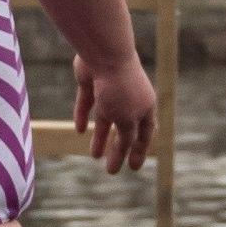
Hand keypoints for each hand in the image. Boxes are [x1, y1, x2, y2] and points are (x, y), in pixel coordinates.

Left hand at [73, 53, 156, 175]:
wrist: (105, 55)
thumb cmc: (121, 89)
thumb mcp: (127, 120)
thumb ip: (126, 138)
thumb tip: (124, 150)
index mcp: (145, 107)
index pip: (145, 134)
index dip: (139, 152)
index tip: (134, 168)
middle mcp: (129, 99)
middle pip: (124, 130)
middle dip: (119, 150)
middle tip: (112, 170)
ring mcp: (110, 89)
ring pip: (106, 118)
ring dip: (101, 138)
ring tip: (94, 156)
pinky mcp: (91, 82)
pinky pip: (87, 103)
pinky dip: (84, 116)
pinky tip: (80, 130)